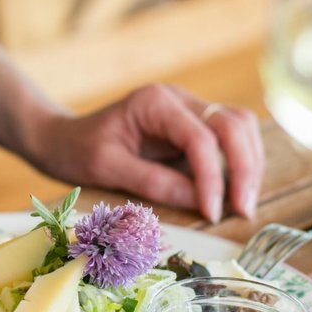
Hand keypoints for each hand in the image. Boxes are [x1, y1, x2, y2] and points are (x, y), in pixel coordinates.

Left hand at [28, 84, 262, 221]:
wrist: (62, 138)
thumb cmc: (77, 151)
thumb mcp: (107, 169)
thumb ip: (153, 183)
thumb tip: (201, 204)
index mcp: (154, 102)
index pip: (200, 138)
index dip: (212, 177)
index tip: (212, 213)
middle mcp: (178, 99)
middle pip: (232, 124)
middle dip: (244, 168)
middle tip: (243, 210)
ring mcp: (188, 109)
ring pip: (240, 126)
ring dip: (249, 164)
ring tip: (242, 205)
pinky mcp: (192, 125)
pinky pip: (230, 137)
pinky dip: (240, 162)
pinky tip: (235, 191)